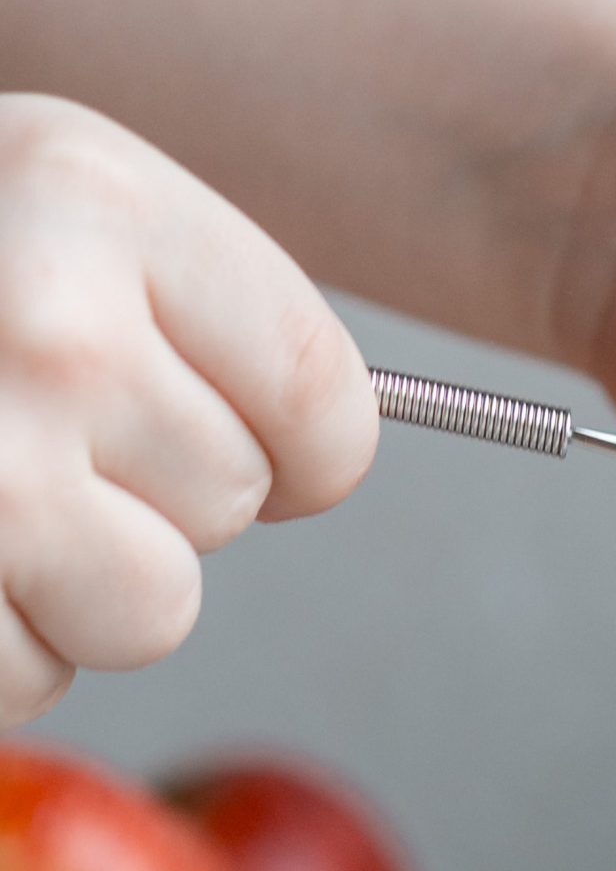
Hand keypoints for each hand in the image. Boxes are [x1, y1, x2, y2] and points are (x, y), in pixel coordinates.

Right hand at [0, 96, 375, 724]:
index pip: (329, 409)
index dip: (292, 443)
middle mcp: (41, 321)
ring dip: (65, 581)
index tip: (210, 409)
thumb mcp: (29, 215)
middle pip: (231, 508)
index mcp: (90, 192)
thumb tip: (329, 453)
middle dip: (142, 491)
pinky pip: (27, 678)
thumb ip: (186, 316)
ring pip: (152, 613)